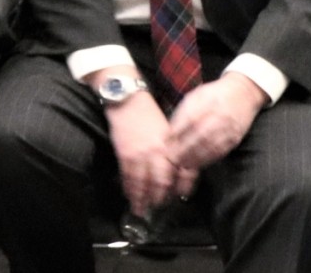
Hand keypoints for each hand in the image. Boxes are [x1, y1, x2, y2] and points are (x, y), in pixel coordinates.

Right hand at [105, 90, 187, 216]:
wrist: (127, 100)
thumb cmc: (148, 113)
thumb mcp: (166, 130)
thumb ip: (171, 148)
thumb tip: (174, 168)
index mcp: (172, 145)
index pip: (183, 172)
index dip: (183, 187)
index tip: (181, 197)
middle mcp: (160, 153)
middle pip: (163, 183)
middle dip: (160, 198)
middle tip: (158, 207)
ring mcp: (142, 155)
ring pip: (144, 184)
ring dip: (143, 199)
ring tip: (141, 210)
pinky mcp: (126, 155)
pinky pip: (128, 177)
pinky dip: (129, 189)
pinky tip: (129, 196)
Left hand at [166, 73, 266, 170]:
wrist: (243, 93)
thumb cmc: (213, 94)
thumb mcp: (196, 96)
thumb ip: (182, 113)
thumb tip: (169, 133)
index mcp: (208, 102)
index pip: (191, 119)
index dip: (178, 133)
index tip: (167, 142)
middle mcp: (220, 116)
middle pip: (201, 135)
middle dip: (185, 149)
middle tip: (172, 158)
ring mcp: (229, 129)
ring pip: (211, 146)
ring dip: (196, 157)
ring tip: (182, 165)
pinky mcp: (235, 139)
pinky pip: (221, 151)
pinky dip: (208, 160)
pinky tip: (198, 164)